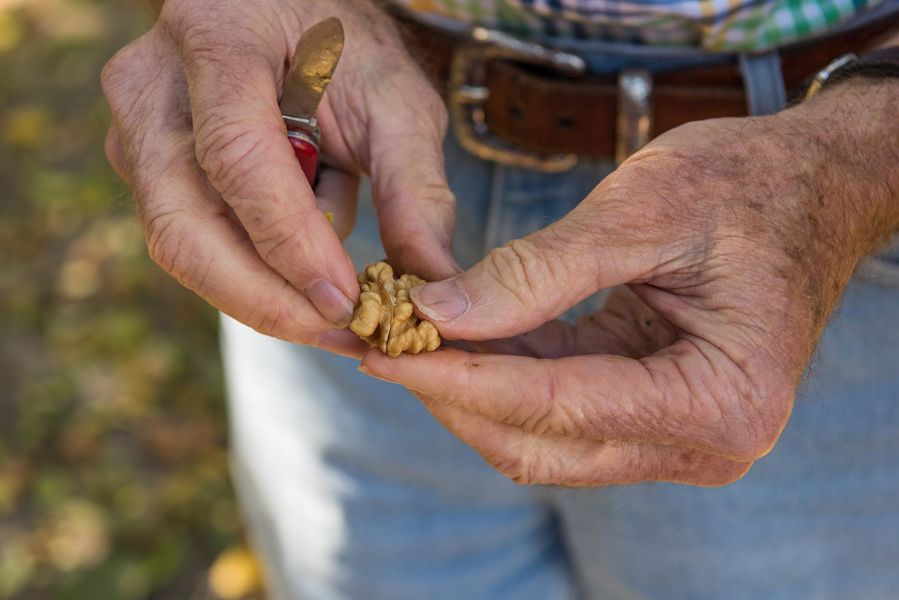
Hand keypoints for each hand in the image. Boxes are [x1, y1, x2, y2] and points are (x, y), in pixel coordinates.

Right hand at [101, 0, 457, 356]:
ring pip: (181, 244)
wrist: (290, 17)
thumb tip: (431, 282)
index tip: (345, 301)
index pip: (237, 159)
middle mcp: (152, 88)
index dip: (288, 242)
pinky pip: (192, 240)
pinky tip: (307, 258)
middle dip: (266, 297)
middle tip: (341, 331)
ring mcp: (136, 131)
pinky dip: (254, 265)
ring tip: (340, 296)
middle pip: (184, 225)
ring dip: (263, 286)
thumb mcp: (397, 101)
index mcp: (217, 40)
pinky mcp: (145, 168)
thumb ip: (416, 188)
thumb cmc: (346, 49)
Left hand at [360, 79, 898, 485]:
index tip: (383, 351)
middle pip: (541, 442)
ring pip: (541, 436)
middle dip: (454, 394)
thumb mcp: (643, 211)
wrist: (811, 186)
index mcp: (720, 400)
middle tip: (382, 342)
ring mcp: (676, 435)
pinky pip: (558, 408)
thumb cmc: (750, 186)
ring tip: (407, 335)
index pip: (558, 407)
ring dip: (471, 389)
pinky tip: (458, 332)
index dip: (459, 379)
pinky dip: (503, 375)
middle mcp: (703, 442)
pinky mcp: (651, 412)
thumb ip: (537, 272)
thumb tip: (437, 311)